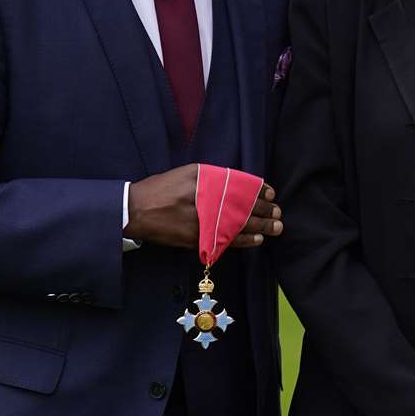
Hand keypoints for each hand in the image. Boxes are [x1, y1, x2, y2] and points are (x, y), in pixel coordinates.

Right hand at [126, 167, 282, 248]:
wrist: (136, 210)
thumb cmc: (161, 188)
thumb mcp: (187, 173)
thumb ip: (212, 178)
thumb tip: (238, 185)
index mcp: (204, 182)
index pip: (240, 186)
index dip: (258, 191)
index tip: (270, 193)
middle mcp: (206, 202)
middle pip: (243, 206)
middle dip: (264, 211)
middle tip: (278, 212)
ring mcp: (202, 223)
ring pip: (239, 225)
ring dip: (260, 227)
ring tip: (276, 227)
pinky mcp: (197, 239)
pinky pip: (226, 241)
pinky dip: (244, 241)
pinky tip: (257, 239)